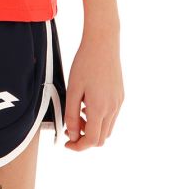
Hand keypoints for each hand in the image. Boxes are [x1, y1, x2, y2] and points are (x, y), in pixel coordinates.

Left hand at [63, 30, 123, 149]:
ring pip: (107, 128)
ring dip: (93, 128)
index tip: (67, 143)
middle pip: (101, 138)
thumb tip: (72, 135)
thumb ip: (71, 114)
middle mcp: (113, 108)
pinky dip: (100, 118)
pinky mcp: (121, 96)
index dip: (78, 146)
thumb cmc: (85, 63)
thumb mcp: (73, 89)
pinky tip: (88, 104)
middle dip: (85, 138)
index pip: (92, 141)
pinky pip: (111, 116)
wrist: (103, 43)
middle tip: (71, 127)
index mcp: (100, 108)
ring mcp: (119, 102)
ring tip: (78, 113)